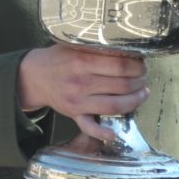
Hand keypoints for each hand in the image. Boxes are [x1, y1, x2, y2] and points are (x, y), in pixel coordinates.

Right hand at [16, 45, 146, 138]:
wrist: (35, 76)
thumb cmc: (61, 59)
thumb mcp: (78, 46)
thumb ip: (100, 48)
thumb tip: (132, 51)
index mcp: (83, 61)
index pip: (121, 66)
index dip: (138, 67)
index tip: (142, 65)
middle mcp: (81, 82)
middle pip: (122, 85)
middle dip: (140, 82)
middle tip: (143, 78)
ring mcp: (77, 100)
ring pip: (114, 105)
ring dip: (134, 101)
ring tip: (142, 94)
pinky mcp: (73, 114)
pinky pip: (88, 126)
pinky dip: (102, 132)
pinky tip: (115, 133)